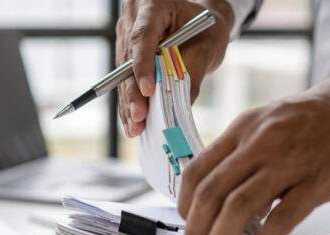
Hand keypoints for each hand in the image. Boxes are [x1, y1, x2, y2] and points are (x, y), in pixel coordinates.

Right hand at [115, 0, 233, 136]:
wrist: (201, 26)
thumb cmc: (207, 30)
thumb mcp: (206, 47)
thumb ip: (192, 73)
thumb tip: (179, 109)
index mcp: (153, 4)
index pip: (142, 37)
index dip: (143, 66)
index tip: (149, 91)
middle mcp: (133, 17)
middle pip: (128, 59)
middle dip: (134, 93)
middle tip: (139, 117)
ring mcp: (126, 34)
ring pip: (123, 73)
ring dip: (129, 102)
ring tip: (135, 128)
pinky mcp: (126, 52)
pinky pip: (125, 79)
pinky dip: (131, 101)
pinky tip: (132, 122)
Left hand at [178, 54, 329, 234]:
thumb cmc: (317, 118)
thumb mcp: (268, 123)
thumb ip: (244, 155)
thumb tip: (225, 199)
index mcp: (243, 129)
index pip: (197, 170)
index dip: (185, 203)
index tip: (187, 224)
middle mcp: (259, 144)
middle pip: (211, 193)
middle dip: (196, 230)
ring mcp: (288, 162)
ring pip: (238, 207)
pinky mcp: (317, 181)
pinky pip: (282, 218)